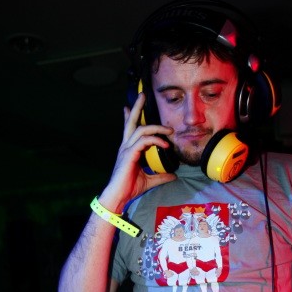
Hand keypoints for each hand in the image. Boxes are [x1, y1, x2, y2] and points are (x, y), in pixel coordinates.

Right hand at [101, 93, 176, 209]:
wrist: (118, 197)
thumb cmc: (129, 188)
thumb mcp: (149, 181)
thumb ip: (160, 176)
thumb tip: (174, 175)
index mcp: (128, 150)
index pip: (129, 129)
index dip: (130, 116)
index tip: (131, 106)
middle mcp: (126, 147)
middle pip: (131, 122)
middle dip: (138, 107)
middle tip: (143, 94)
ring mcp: (126, 150)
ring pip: (140, 129)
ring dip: (156, 127)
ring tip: (170, 130)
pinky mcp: (129, 155)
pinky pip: (144, 141)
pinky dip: (155, 140)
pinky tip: (165, 144)